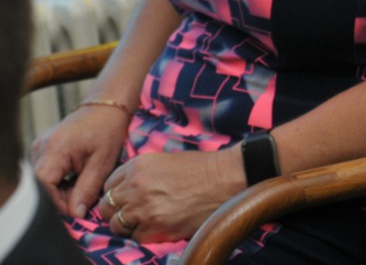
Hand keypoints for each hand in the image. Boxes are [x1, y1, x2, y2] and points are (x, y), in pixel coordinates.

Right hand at [30, 103, 129, 218]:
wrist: (106, 108)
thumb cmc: (108, 130)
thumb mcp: (102, 163)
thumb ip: (87, 190)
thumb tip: (75, 214)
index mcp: (55, 149)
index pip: (43, 185)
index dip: (55, 202)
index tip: (74, 211)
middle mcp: (40, 148)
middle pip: (40, 185)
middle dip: (60, 199)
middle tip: (82, 202)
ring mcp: (39, 148)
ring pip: (42, 182)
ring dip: (60, 191)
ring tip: (83, 188)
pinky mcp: (42, 151)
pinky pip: (46, 174)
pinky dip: (60, 182)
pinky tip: (76, 180)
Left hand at [95, 148, 246, 243]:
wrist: (226, 178)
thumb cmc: (201, 168)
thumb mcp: (164, 161)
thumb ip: (141, 174)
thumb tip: (127, 190)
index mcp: (137, 166)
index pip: (108, 186)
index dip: (117, 194)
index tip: (126, 199)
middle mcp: (135, 187)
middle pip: (107, 207)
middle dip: (116, 211)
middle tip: (132, 214)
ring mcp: (143, 209)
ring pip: (116, 225)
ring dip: (127, 226)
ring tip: (145, 222)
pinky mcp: (155, 228)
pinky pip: (135, 238)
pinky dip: (143, 235)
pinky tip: (158, 228)